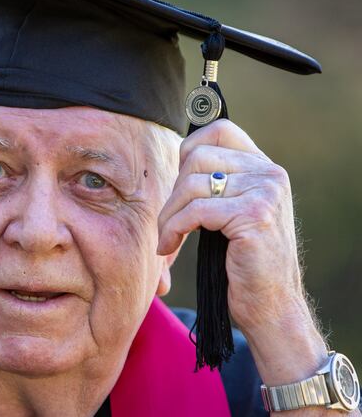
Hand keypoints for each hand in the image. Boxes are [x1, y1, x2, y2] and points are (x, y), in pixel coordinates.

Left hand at [157, 119, 329, 388]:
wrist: (271, 306)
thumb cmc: (243, 261)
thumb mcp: (234, 211)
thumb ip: (219, 182)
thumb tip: (180, 156)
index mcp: (265, 168)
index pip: (220, 131)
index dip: (189, 150)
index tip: (178, 184)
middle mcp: (269, 174)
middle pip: (197, 157)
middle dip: (173, 191)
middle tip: (168, 220)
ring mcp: (265, 193)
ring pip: (192, 184)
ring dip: (169, 214)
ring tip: (166, 238)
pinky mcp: (254, 216)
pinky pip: (195, 211)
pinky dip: (173, 228)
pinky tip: (168, 246)